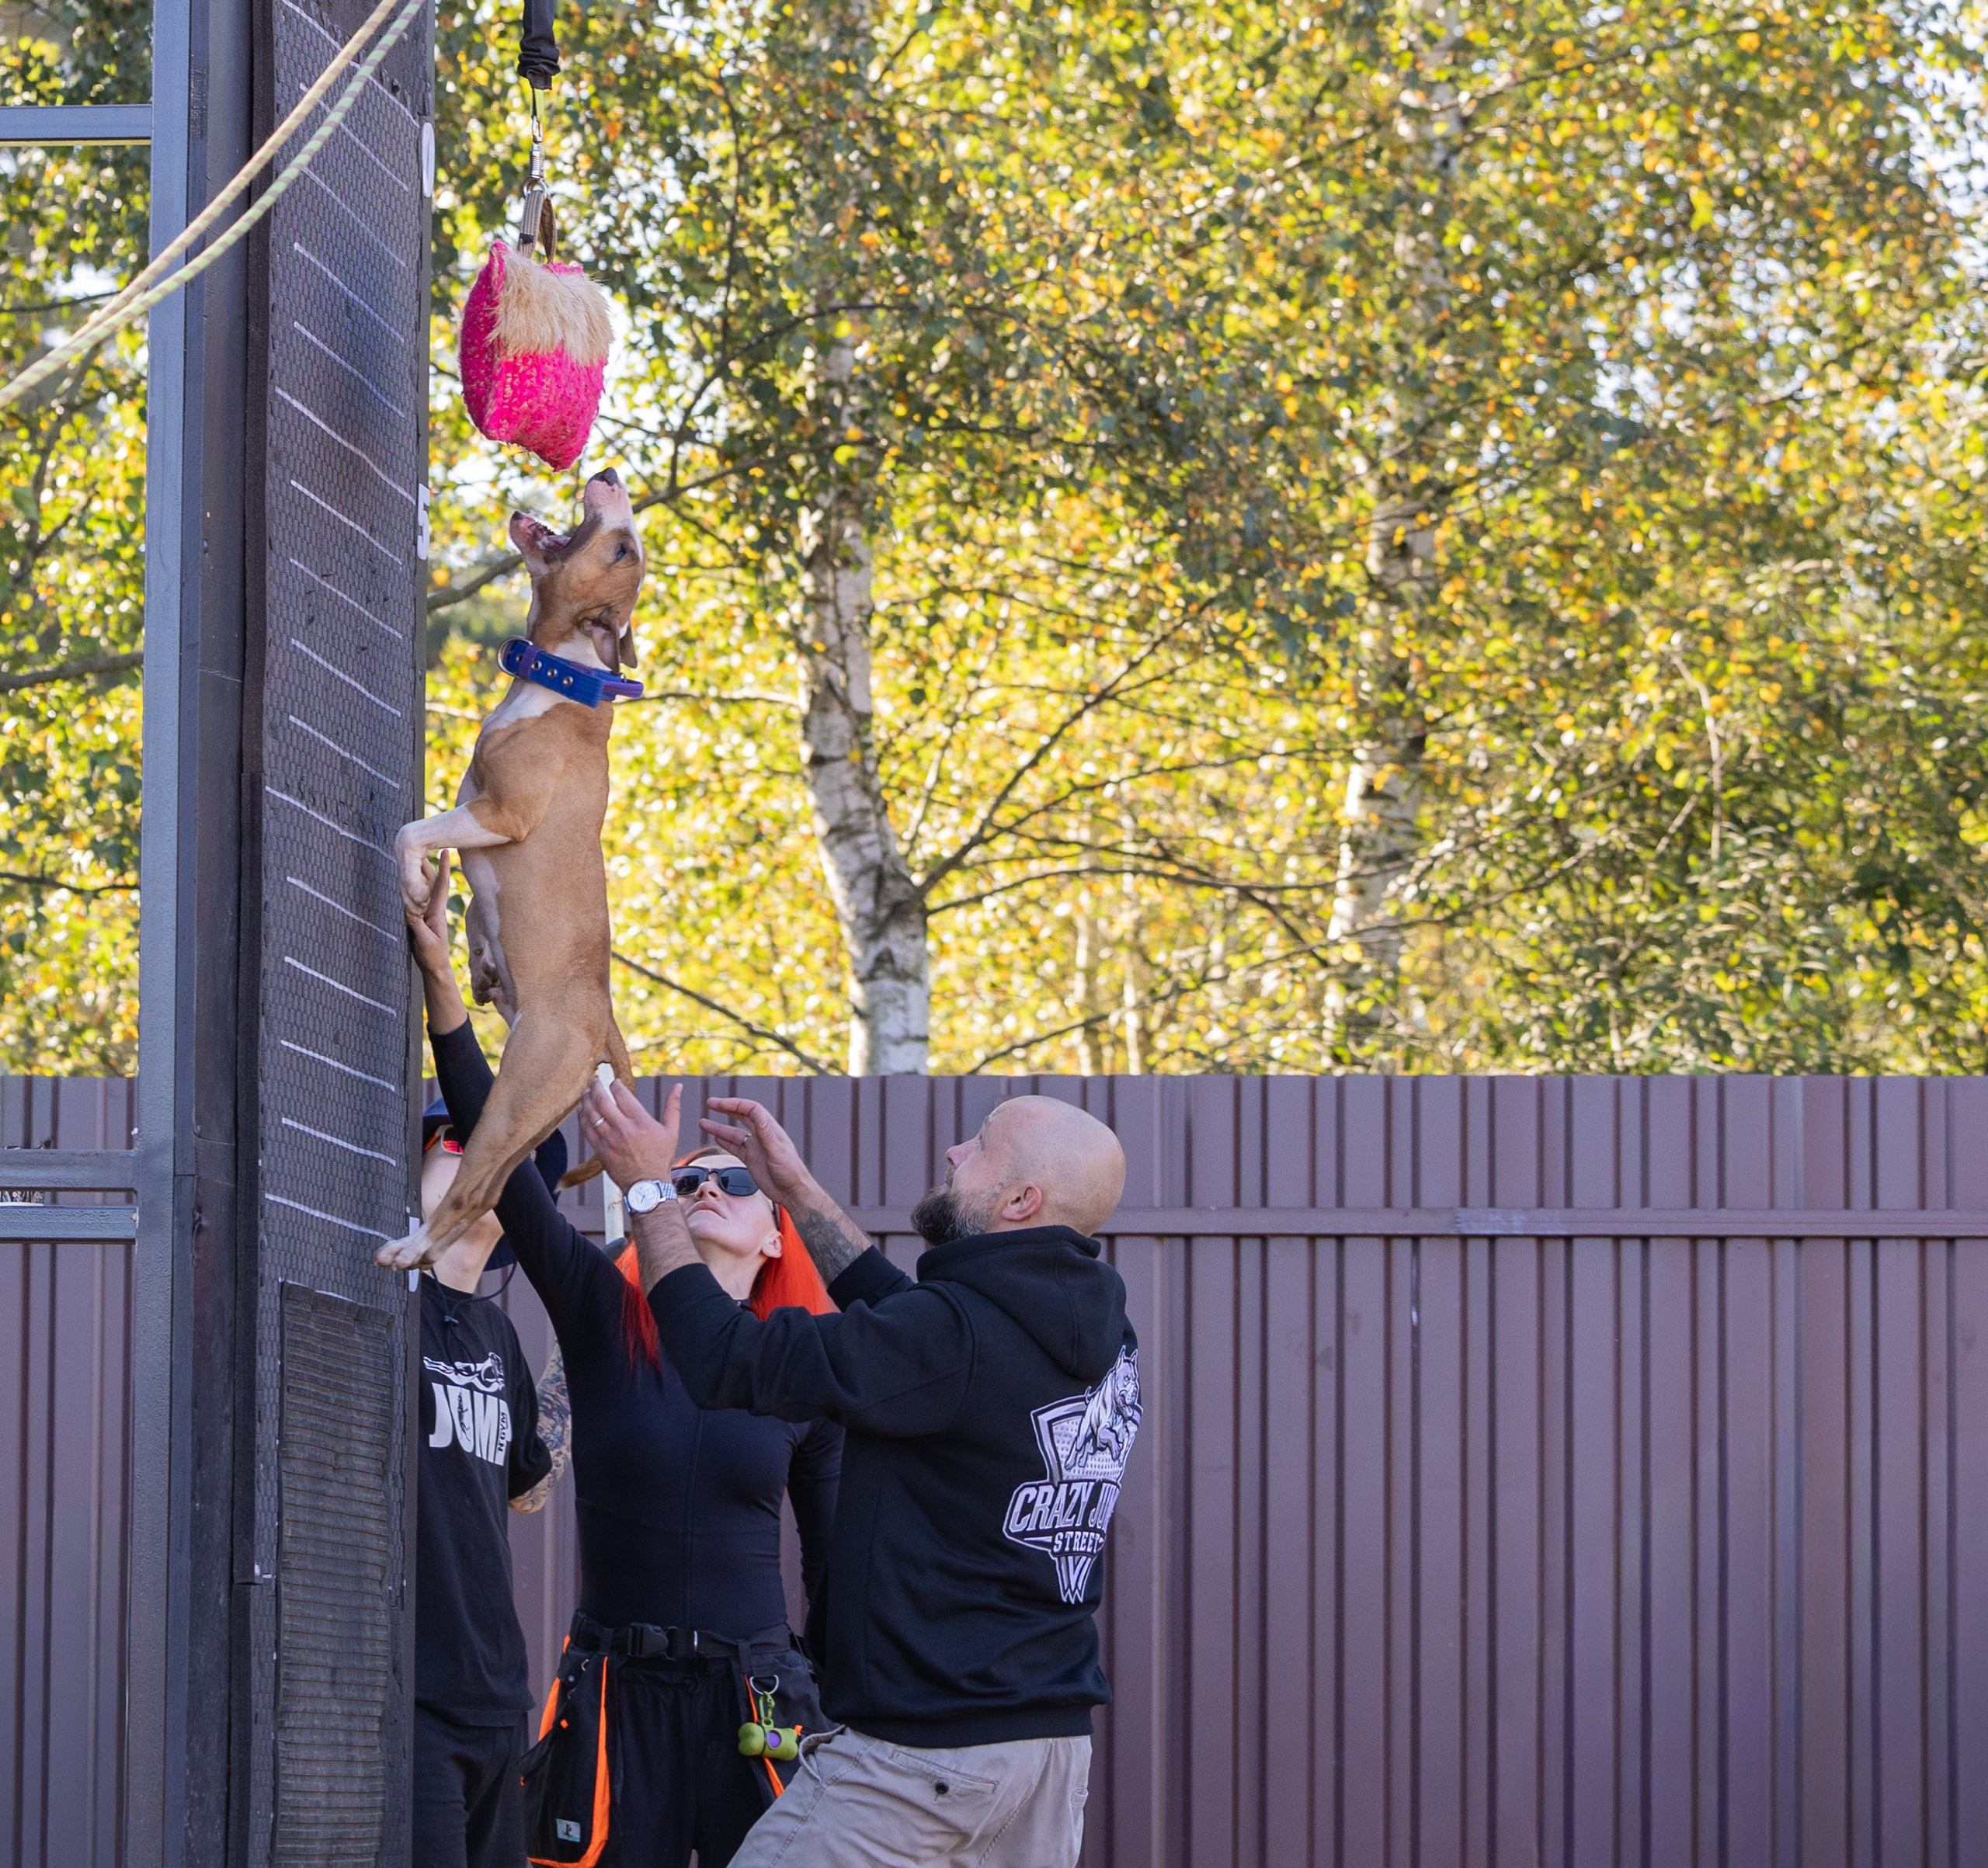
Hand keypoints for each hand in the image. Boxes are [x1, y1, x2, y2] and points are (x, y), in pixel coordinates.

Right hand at [405, 853, 450, 975]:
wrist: (434, 968)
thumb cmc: (432, 956)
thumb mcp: (425, 941)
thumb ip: (417, 926)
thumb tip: (409, 909)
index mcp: (437, 912)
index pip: (440, 885)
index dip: (444, 868)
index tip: (446, 850)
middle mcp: (432, 909)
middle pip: (429, 882)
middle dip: (426, 865)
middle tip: (422, 846)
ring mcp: (425, 913)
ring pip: (421, 890)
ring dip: (417, 875)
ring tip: (412, 858)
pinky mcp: (418, 920)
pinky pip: (413, 900)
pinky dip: (410, 889)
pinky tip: (405, 882)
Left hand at [582, 1077, 679, 1189]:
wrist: (647, 1186)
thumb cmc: (660, 1158)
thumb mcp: (671, 1131)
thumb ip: (673, 1106)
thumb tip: (678, 1086)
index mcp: (641, 1122)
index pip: (622, 1095)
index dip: (615, 1084)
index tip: (614, 1081)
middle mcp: (624, 1129)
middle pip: (603, 1101)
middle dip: (596, 1087)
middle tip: (595, 1080)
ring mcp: (610, 1140)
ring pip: (592, 1113)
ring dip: (586, 1099)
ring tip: (586, 1091)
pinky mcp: (600, 1150)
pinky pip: (587, 1128)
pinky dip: (582, 1116)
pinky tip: (582, 1109)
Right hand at [699, 1098, 816, 1207]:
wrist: (792, 1192)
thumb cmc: (790, 1171)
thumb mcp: (777, 1151)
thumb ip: (766, 1134)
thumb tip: (758, 1115)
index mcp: (769, 1129)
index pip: (750, 1109)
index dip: (734, 1104)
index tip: (718, 1103)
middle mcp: (761, 1135)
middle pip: (741, 1116)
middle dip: (725, 1109)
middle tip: (710, 1104)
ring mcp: (755, 1147)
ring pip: (734, 1133)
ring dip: (719, 1128)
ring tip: (703, 1123)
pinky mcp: (751, 1159)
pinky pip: (735, 1148)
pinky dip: (725, 1142)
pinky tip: (715, 1138)